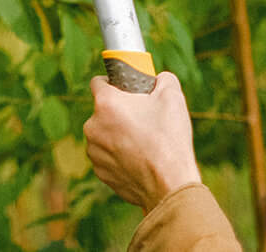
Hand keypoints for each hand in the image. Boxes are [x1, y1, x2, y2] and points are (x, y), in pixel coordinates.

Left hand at [83, 72, 200, 213]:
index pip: (98, 82)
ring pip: (104, 134)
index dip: (113, 83)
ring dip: (118, 135)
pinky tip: (139, 160)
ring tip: (143, 142)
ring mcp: (94, 151)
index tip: (127, 90)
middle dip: (119, 112)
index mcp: (105, 104)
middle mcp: (92, 126)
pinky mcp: (100, 172)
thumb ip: (162, 79)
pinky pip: (107, 156)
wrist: (170, 186)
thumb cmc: (169, 140)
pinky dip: (119, 156)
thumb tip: (159, 79)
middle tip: (143, 118)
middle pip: (103, 110)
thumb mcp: (172, 96)